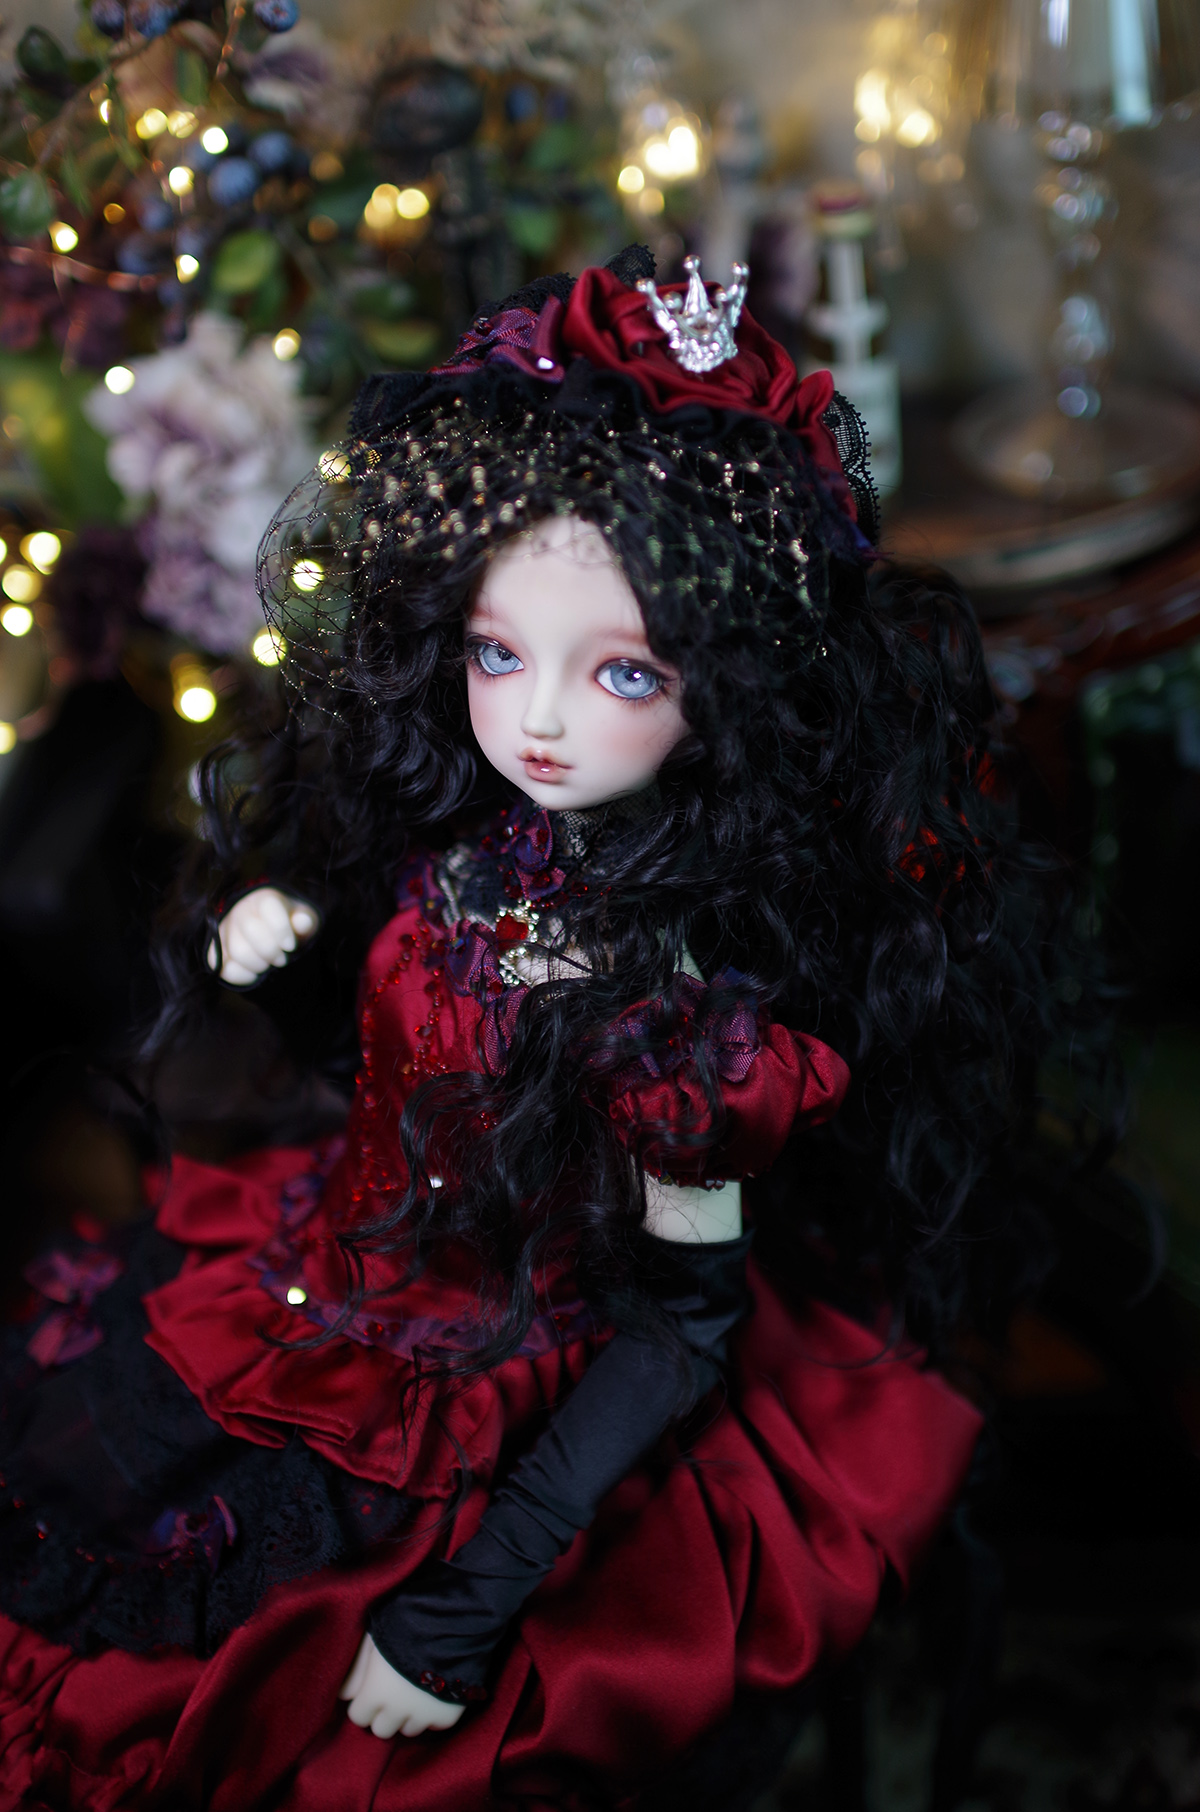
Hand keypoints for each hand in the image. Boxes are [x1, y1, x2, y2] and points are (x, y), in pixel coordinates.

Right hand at [207, 886, 317, 986]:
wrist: (272, 938)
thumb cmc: (290, 927)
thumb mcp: (304, 921)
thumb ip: (305, 921)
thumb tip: (302, 922)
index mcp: (264, 899)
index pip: (269, 906)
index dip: (282, 929)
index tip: (290, 945)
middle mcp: (240, 910)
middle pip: (252, 929)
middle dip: (272, 950)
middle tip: (282, 958)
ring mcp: (225, 931)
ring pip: (238, 952)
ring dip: (260, 964)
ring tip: (269, 963)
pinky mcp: (216, 952)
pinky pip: (224, 968)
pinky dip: (244, 976)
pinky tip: (255, 973)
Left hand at [339, 1633, 466, 1738]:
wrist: (453, 1620)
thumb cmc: (407, 1623)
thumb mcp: (375, 1639)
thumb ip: (357, 1669)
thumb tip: (344, 1696)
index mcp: (376, 1692)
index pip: (359, 1717)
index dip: (364, 1703)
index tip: (372, 1691)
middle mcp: (398, 1710)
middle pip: (382, 1730)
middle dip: (385, 1714)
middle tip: (395, 1693)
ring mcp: (424, 1716)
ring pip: (409, 1730)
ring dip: (409, 1716)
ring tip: (416, 1691)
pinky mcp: (448, 1716)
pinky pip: (434, 1725)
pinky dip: (434, 1714)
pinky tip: (435, 1693)